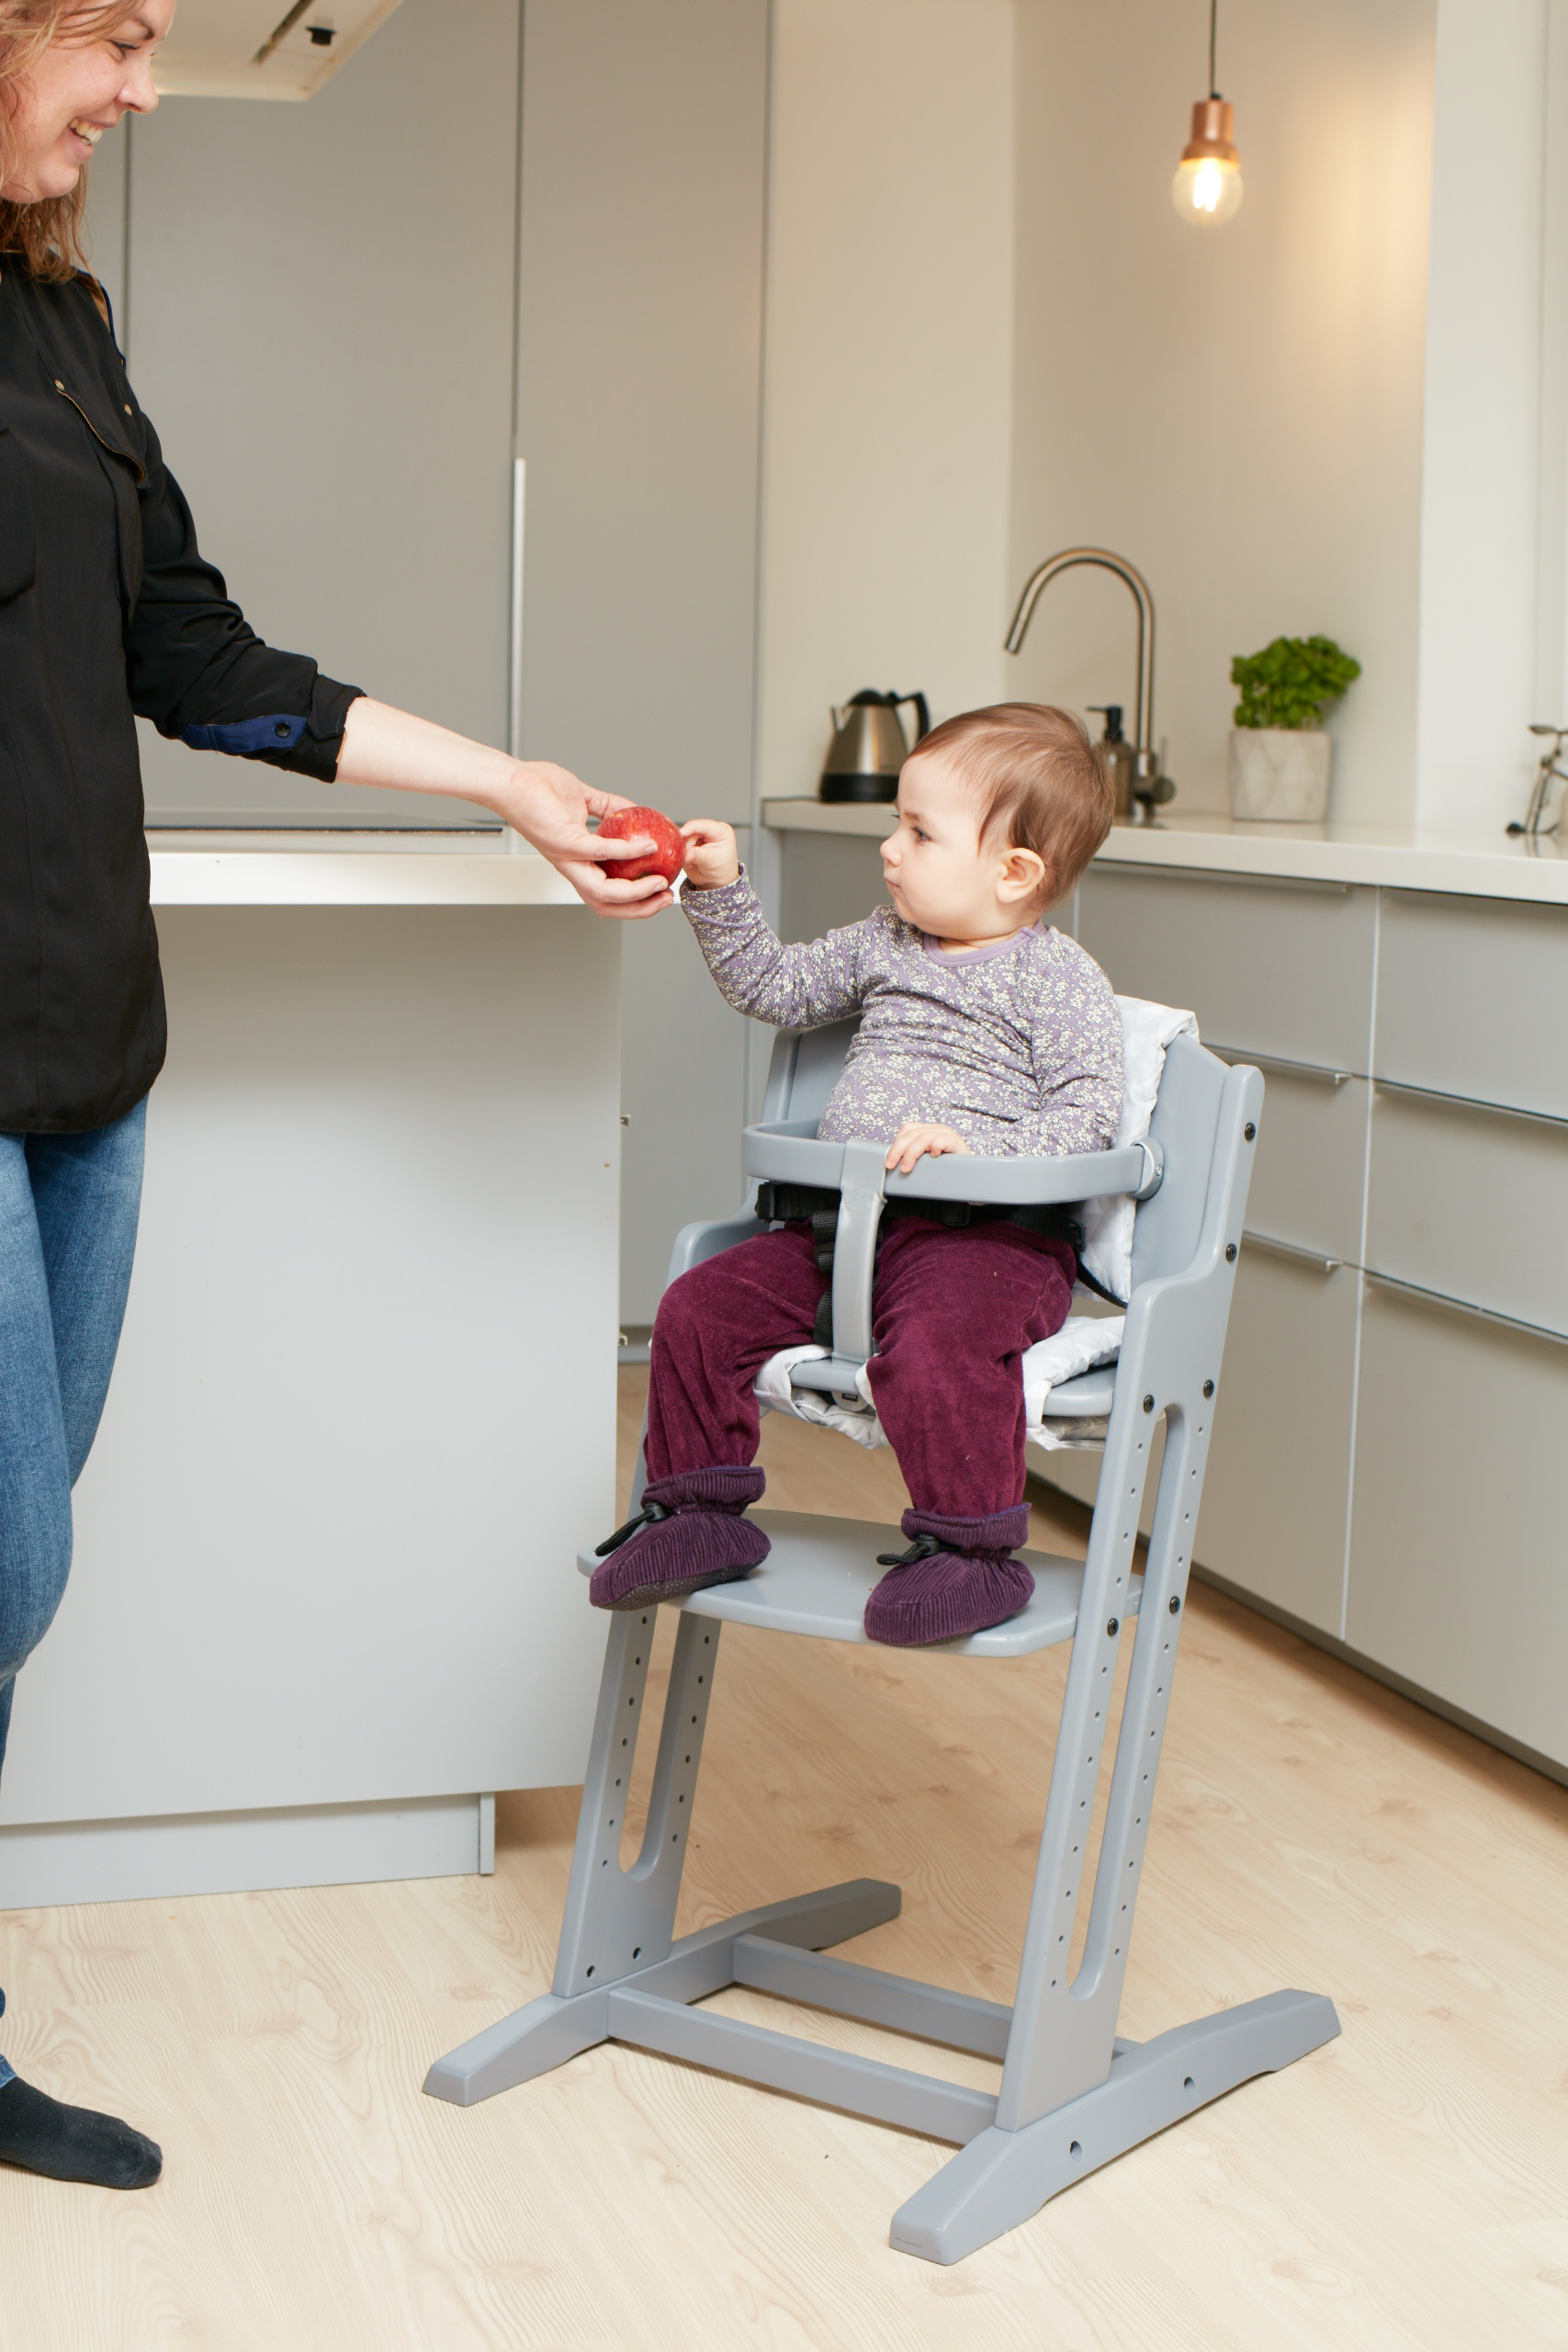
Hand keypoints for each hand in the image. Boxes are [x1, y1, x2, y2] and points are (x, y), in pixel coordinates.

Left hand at [495, 763, 674, 919]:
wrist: (512, 779)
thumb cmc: (538, 788)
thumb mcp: (585, 797)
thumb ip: (611, 807)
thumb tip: (637, 809)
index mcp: (578, 860)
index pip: (607, 892)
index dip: (635, 898)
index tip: (660, 888)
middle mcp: (572, 866)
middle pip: (607, 905)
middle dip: (641, 908)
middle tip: (665, 898)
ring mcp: (568, 857)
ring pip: (603, 893)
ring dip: (635, 894)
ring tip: (658, 883)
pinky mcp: (565, 842)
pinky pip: (601, 852)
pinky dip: (627, 852)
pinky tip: (646, 846)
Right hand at [678, 819, 740, 888]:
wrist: (716, 881)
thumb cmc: (722, 869)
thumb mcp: (713, 861)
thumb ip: (698, 856)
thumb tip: (686, 854)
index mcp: (721, 831)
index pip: (703, 825)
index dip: (690, 828)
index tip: (681, 834)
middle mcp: (709, 831)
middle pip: (691, 831)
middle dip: (686, 844)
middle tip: (687, 857)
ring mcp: (699, 837)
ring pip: (684, 838)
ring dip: (683, 850)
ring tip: (691, 863)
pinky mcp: (690, 843)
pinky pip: (680, 845)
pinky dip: (681, 854)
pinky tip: (688, 862)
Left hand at [884, 1122, 972, 1175]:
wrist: (969, 1175)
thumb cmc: (945, 1168)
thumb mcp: (926, 1160)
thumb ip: (914, 1157)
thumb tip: (893, 1164)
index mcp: (927, 1130)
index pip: (907, 1129)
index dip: (896, 1144)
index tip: (889, 1161)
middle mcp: (936, 1129)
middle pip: (911, 1133)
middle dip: (898, 1150)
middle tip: (892, 1166)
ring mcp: (946, 1134)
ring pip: (923, 1137)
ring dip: (912, 1153)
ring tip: (907, 1168)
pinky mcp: (956, 1142)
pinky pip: (943, 1139)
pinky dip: (935, 1146)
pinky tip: (932, 1155)